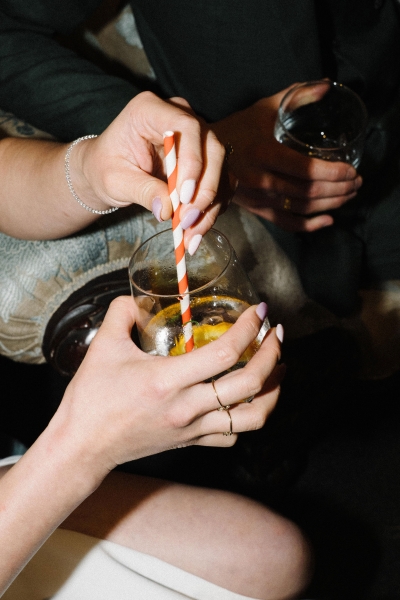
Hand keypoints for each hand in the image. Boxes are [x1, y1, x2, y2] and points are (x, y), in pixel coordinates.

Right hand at [57, 296, 283, 477]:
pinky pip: (233, 437)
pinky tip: (249, 401)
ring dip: (274, 392)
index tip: (259, 311)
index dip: (249, 328)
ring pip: (252, 418)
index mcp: (168, 380)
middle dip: (273, 355)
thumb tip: (134, 298)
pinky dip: (249, 418)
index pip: (225, 352)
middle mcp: (188, 407)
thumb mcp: (103, 347)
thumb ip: (120, 313)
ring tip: (281, 370)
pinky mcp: (191, 442)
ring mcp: (193, 428)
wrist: (82, 446)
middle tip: (276, 334)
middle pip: (250, 384)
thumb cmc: (91, 398)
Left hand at [74, 91, 229, 247]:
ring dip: (210, 206)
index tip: (184, 196)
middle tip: (188, 220)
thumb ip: (142, 191)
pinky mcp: (205, 161)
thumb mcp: (115, 181)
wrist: (107, 170)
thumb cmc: (105, 167)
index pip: (187, 127)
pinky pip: (220, 184)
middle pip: (212, 148)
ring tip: (191, 236)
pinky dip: (211, 209)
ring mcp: (197, 138)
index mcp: (152, 110)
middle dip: (205, 189)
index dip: (192, 160)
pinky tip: (196, 231)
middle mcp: (181, 118)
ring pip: (221, 169)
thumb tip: (167, 209)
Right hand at [211, 86, 362, 231]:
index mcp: (264, 153)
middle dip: (339, 190)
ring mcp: (258, 198)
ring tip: (348, 196)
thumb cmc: (238, 128)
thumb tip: (325, 86)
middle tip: (357, 183)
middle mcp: (260, 180)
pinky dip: (309, 225)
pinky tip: (328, 220)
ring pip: (301, 209)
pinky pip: (286, 223)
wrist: (205, 155)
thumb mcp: (264, 108)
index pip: (306, 169)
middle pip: (308, 192)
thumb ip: (295, 95)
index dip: (334, 174)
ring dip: (330, 205)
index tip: (352, 171)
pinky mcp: (256, 209)